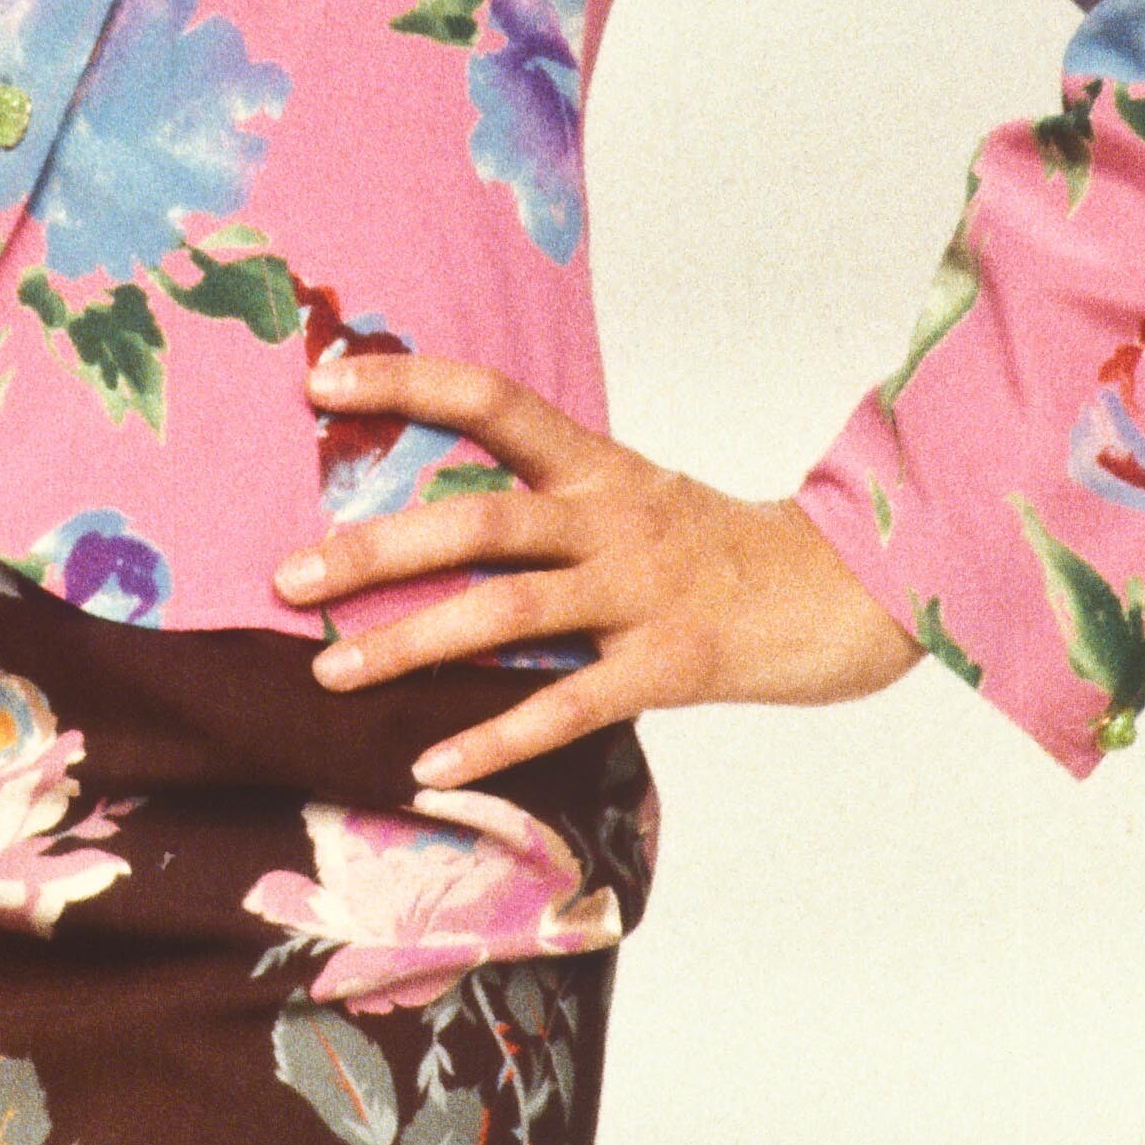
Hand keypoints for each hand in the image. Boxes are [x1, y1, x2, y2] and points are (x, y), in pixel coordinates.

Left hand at [280, 352, 916, 792]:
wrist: (856, 589)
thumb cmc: (727, 551)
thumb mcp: (640, 499)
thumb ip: (553, 503)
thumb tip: (437, 518)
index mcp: (599, 467)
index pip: (491, 399)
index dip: (405, 383)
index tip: (320, 380)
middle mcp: (613, 518)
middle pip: (479, 520)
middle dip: (376, 549)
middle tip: (288, 578)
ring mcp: (644, 591)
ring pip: (510, 611)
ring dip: (412, 643)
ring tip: (332, 675)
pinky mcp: (673, 663)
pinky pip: (570, 704)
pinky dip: (497, 736)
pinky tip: (433, 763)